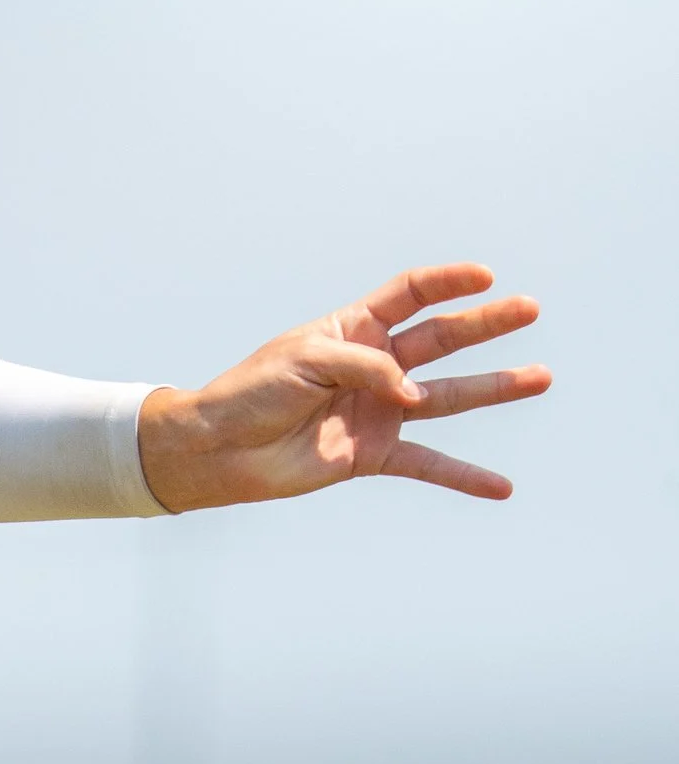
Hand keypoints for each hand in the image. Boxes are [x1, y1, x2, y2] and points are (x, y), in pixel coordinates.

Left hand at [138, 263, 550, 512]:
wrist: (221, 447)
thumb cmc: (252, 392)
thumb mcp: (305, 362)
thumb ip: (366, 368)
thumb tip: (414, 395)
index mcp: (351, 329)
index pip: (408, 296)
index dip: (446, 283)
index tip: (485, 275)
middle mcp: (373, 366)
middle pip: (440, 339)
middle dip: (485, 324)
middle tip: (530, 309)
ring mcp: (378, 410)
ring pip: (447, 397)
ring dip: (494, 388)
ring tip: (541, 377)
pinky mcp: (374, 453)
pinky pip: (428, 464)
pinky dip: (462, 477)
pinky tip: (501, 487)